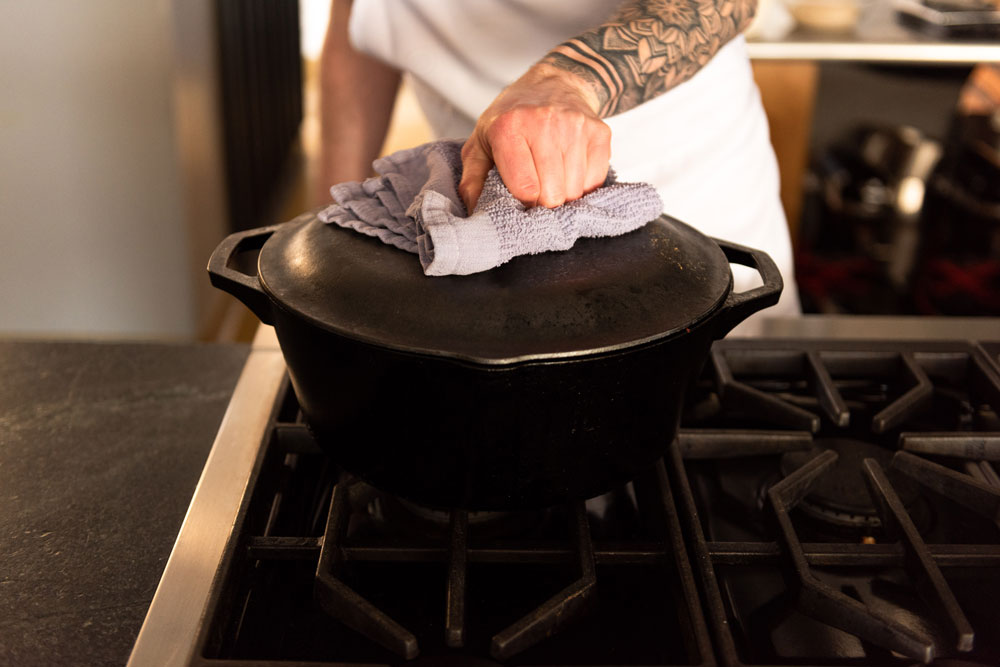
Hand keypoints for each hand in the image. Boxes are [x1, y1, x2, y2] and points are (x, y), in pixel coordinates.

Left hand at [459, 63, 610, 210]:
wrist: (554, 83)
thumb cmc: (512, 118)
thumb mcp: (481, 142)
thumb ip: (472, 179)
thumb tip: (472, 211)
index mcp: (508, 127)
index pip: (525, 188)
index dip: (523, 202)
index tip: (520, 196)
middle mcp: (544, 123)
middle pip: (552, 194)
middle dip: (544, 202)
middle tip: (538, 189)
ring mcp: (575, 127)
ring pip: (575, 191)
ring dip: (564, 194)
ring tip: (553, 179)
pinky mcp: (599, 133)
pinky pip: (594, 181)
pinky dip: (583, 185)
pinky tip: (570, 171)